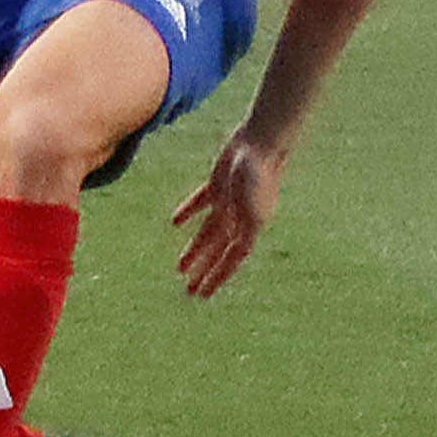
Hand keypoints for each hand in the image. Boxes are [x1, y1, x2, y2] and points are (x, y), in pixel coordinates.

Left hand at [170, 126, 284, 296]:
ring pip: (208, 233)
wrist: (261, 142)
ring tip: (180, 268)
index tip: (202, 294)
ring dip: (195, 250)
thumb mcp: (254, 205)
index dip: (217, 278)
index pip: (232, 260)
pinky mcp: (219, 186)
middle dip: (205, 271)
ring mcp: (229, 203)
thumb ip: (246, 228)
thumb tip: (239, 254)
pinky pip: (201, 204)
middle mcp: (241, 219)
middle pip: (218, 251)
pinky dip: (188, 213)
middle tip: (189, 290)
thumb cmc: (259, 173)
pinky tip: (175, 223)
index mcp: (252, 227)